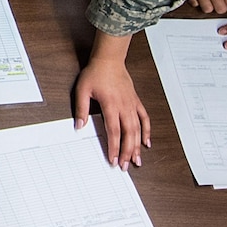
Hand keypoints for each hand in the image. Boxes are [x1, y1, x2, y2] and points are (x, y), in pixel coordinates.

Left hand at [73, 31, 149, 167]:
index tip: (114, 160)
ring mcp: (132, 105)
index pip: (114, 131)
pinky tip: (146, 142)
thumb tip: (79, 126)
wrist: (109, 60)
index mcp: (111, 105)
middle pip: (128, 134)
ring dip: (138, 146)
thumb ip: (81, 109)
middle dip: (128, 152)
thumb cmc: (96, 73)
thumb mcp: (82, 89)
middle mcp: (124, 107)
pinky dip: (147, 131)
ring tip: (138, 160)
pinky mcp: (136, 101)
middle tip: (126, 166)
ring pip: (138, 129)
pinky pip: (144, 118)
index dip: (114, 148)